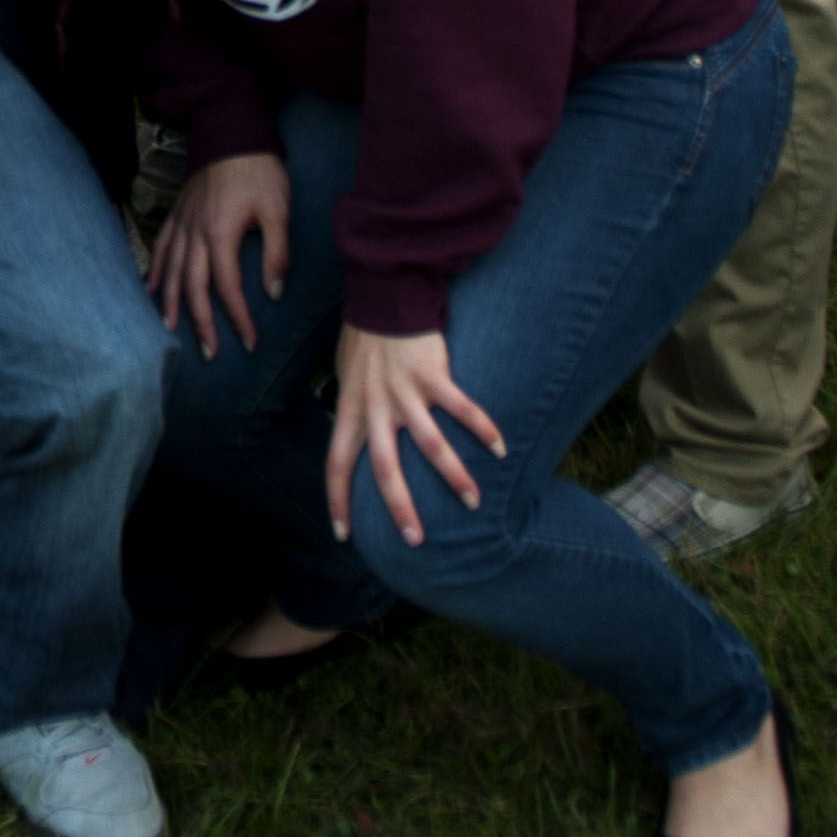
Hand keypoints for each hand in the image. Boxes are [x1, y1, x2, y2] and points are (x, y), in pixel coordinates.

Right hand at [150, 153, 289, 358]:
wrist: (233, 132)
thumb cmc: (259, 172)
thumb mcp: (277, 210)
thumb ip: (276, 252)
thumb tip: (275, 292)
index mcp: (220, 234)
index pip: (228, 287)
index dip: (239, 318)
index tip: (250, 342)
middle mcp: (195, 233)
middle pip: (193, 287)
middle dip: (201, 323)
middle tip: (209, 352)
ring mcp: (182, 223)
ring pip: (171, 271)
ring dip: (171, 304)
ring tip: (172, 331)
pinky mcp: (176, 214)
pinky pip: (161, 248)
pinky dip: (155, 271)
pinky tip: (151, 290)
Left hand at [324, 322, 503, 548]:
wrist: (383, 296)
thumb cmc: (364, 339)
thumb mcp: (345, 376)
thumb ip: (351, 408)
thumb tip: (353, 438)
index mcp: (350, 409)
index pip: (336, 463)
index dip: (337, 500)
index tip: (343, 534)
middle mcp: (375, 407)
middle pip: (385, 469)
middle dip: (400, 508)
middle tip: (415, 540)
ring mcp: (405, 393)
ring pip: (430, 446)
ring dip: (454, 477)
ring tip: (474, 502)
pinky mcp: (433, 376)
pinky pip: (461, 408)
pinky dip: (482, 428)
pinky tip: (500, 449)